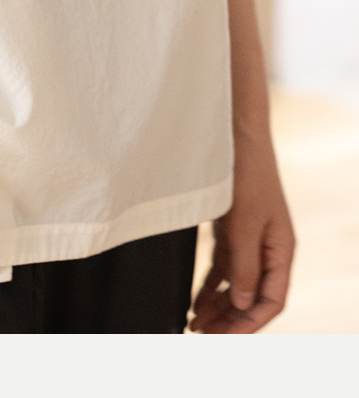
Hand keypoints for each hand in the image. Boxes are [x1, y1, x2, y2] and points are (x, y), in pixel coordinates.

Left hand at [190, 131, 294, 332]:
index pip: (272, 300)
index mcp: (281, 250)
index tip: (225, 339)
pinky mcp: (232, 231)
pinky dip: (210, 286)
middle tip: (203, 336)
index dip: (250, 323)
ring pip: (237, 285)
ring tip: (195, 326)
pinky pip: (223, 268)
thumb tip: (245, 302)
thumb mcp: (244, 223)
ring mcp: (250, 240)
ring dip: (218, 306)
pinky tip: (195, 302)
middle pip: (253, 297)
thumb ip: (245, 263)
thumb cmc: (245, 175)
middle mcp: (269, 249)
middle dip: (230, 320)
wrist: (234, 137)